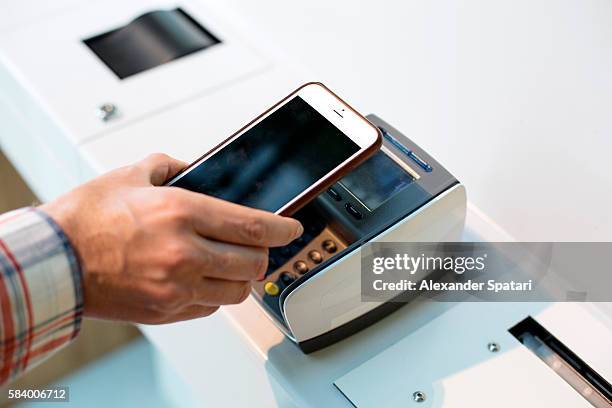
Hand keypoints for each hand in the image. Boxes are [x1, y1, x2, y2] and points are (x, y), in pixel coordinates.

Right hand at [40, 154, 302, 323]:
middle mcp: (185, 253)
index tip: (292, 228)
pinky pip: (210, 308)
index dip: (283, 228)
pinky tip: (202, 280)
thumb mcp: (131, 176)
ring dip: (242, 277)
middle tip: (258, 244)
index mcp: (182, 214)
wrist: (54, 261)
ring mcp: (176, 287)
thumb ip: (169, 166)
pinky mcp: (166, 311)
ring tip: (231, 264)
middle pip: (253, 262)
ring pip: (237, 291)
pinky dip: (215, 294)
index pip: (254, 225)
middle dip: (263, 253)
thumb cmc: (85, 219)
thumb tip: (190, 167)